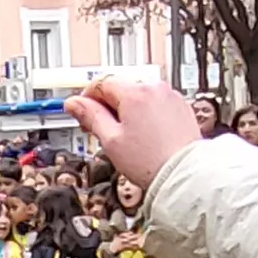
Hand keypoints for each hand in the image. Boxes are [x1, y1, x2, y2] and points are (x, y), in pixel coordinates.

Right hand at [66, 77, 204, 188]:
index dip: (87, 97)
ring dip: (127, 109)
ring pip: (139, 95)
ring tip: (125, 136)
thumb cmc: (150, 162)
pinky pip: (155, 103)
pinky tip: (144, 136)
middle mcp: (155, 89)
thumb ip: (91, 116)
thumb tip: (74, 103)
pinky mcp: (181, 107)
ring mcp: (170, 97)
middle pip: (121, 88)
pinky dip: (146, 114)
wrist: (184, 175)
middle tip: (100, 128)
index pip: (102, 82)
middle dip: (107, 105)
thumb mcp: (111, 140)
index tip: (82, 111)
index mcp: (135, 93)